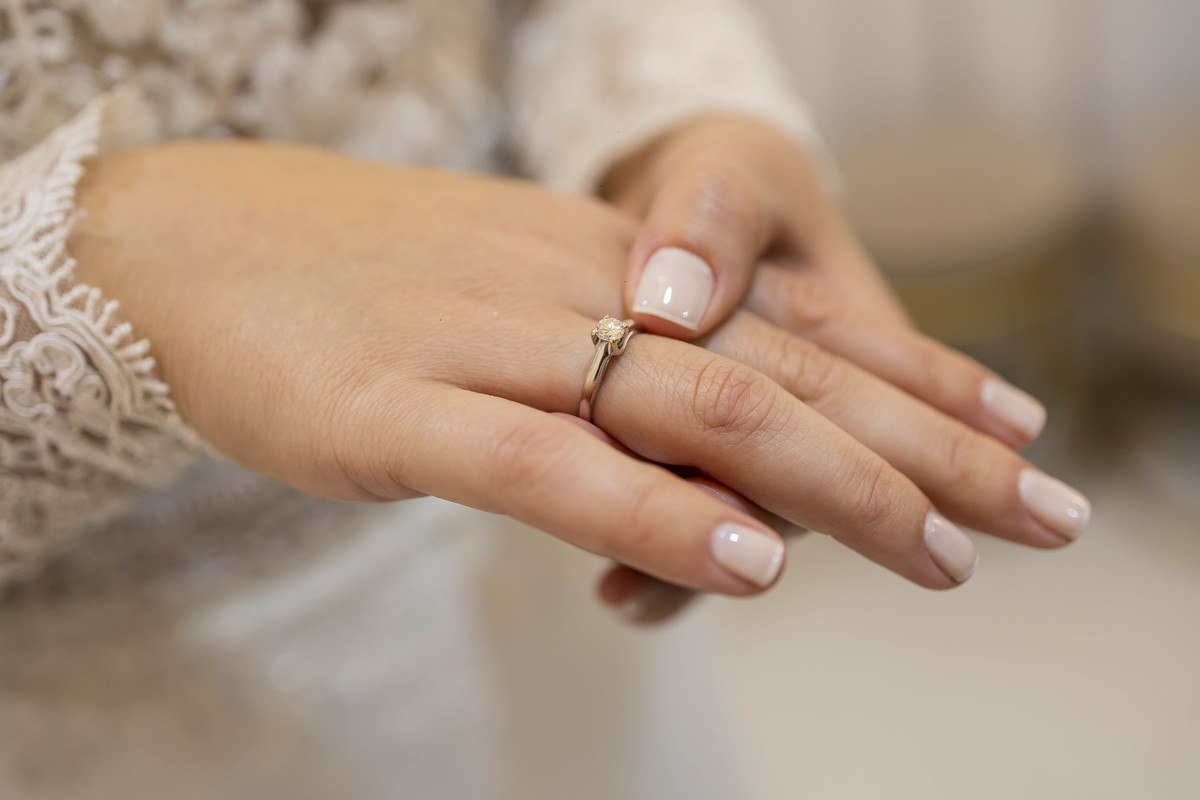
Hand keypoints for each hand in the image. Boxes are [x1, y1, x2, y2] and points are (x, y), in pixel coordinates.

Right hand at [70, 141, 1086, 603]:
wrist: (194, 244)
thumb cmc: (360, 289)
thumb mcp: (511, 305)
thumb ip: (603, 369)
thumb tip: (691, 452)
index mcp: (610, 272)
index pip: (795, 332)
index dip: (919, 383)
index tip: (1018, 433)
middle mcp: (579, 295)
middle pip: (786, 374)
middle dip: (930, 449)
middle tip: (1045, 514)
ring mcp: (494, 347)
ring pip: (697, 411)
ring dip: (833, 485)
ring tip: (943, 555)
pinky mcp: (402, 410)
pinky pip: (549, 463)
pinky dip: (656, 512)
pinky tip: (748, 561)